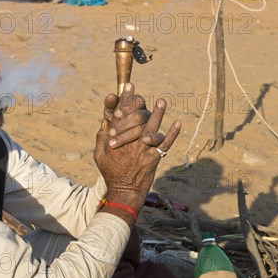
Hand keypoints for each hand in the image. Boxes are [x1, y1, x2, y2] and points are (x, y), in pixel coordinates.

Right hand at [94, 84, 180, 220]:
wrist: (125, 191)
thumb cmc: (110, 172)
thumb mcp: (99, 153)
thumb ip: (102, 135)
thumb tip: (106, 117)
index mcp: (113, 139)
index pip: (118, 114)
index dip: (123, 99)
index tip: (128, 86)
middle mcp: (128, 143)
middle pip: (135, 118)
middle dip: (137, 104)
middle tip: (140, 96)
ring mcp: (142, 150)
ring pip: (151, 128)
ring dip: (158, 114)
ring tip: (162, 101)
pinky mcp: (154, 158)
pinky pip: (165, 144)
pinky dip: (173, 134)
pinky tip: (177, 123)